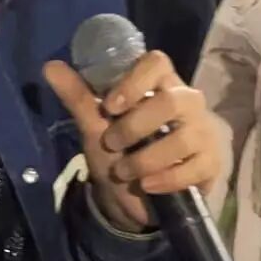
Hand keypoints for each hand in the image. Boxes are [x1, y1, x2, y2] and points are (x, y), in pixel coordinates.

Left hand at [43, 50, 228, 233]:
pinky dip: (165, 179)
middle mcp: (187, 102)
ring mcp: (203, 132)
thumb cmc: (119, 152)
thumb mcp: (95, 126)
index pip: (157, 63)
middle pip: (173, 100)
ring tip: (124, 171)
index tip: (110, 107)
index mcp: (159, 85)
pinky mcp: (211, 163)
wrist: (135, 198)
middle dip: (136, 126)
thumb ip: (78, 97)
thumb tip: (50, 66)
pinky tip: (146, 185)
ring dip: (146, 158)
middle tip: (112, 144)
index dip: (135, 82)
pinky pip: (194, 168)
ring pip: (184, 137)